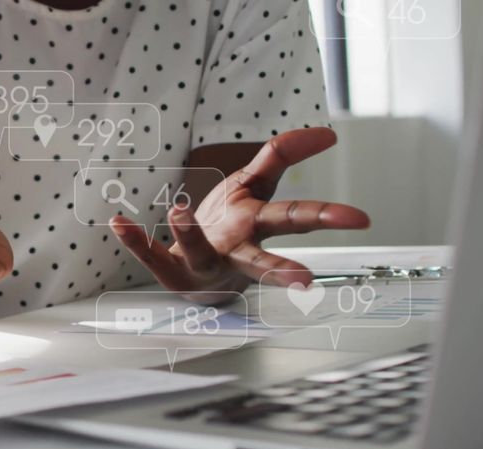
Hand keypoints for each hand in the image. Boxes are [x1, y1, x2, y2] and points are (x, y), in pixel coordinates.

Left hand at [111, 128, 370, 302]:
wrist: (199, 279)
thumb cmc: (232, 229)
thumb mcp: (257, 188)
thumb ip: (283, 155)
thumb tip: (324, 133)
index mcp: (259, 227)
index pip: (297, 218)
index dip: (328, 216)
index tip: (362, 220)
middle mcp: (235, 250)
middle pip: (259, 257)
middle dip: (283, 268)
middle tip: (305, 280)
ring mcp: (202, 263)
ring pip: (201, 252)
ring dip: (192, 235)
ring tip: (181, 212)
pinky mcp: (171, 270)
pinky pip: (151, 255)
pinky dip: (135, 240)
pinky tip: (120, 223)